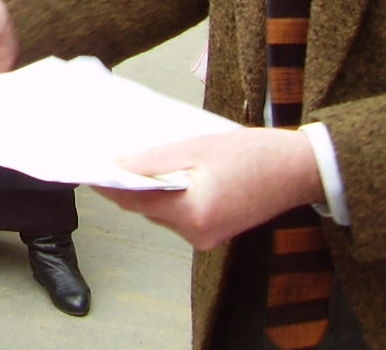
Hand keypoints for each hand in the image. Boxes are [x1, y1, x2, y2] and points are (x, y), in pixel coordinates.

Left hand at [93, 127, 324, 250]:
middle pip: (145, 207)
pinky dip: (169, 193)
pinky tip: (167, 171)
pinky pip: (179, 213)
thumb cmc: (252, 154)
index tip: (87, 166)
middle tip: (109, 153)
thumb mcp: (194, 148)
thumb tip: (113, 162)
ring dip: (149, 187)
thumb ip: (150, 160)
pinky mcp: (215, 233)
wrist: (298, 169)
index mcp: (192, 214)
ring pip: (160, 210)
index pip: (134, 199)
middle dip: (127, 182)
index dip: (108, 182)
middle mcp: (197, 234)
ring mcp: (207, 237)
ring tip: (139, 156)